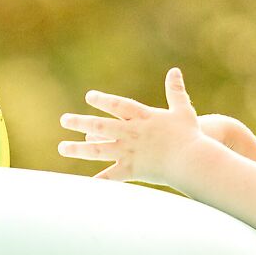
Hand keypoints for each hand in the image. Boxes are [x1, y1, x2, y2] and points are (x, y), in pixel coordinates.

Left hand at [57, 67, 219, 184]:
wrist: (193, 160)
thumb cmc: (190, 135)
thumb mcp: (183, 110)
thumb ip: (176, 91)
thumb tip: (174, 71)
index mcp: (143, 117)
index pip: (118, 106)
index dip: (103, 100)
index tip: (89, 97)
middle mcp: (131, 133)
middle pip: (100, 125)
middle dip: (80, 121)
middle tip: (64, 119)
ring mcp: (129, 152)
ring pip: (98, 149)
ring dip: (78, 148)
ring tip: (62, 147)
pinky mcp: (132, 170)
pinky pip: (110, 177)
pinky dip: (97, 181)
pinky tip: (82, 183)